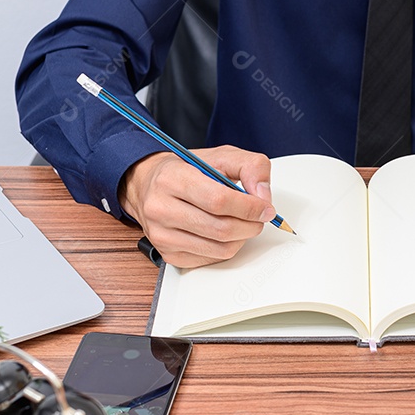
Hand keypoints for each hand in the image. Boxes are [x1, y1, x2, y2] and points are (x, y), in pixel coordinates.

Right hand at [119, 146, 276, 267]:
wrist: (148, 185)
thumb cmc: (185, 170)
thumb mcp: (220, 156)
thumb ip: (250, 166)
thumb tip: (263, 195)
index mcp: (172, 178)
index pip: (219, 201)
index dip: (249, 207)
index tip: (266, 208)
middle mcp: (161, 208)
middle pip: (221, 228)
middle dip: (251, 225)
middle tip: (259, 217)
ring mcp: (162, 235)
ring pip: (219, 248)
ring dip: (242, 238)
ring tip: (243, 223)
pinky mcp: (168, 254)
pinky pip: (211, 259)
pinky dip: (227, 247)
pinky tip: (224, 232)